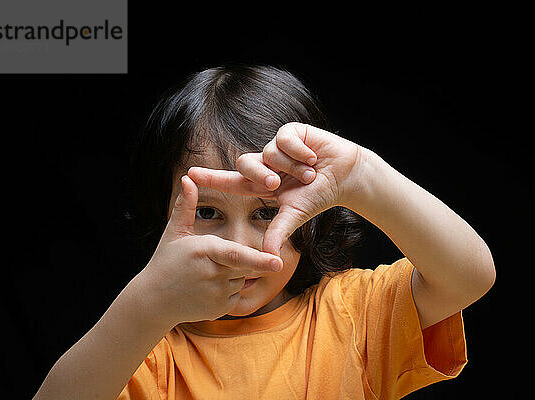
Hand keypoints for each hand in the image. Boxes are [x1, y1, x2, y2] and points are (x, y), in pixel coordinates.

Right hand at [136, 175, 283, 324]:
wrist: (153, 302)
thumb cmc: (165, 262)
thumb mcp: (174, 233)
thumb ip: (185, 206)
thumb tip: (188, 178)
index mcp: (203, 251)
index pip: (235, 255)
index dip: (258, 259)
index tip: (278, 262)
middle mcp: (213, 274)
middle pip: (245, 263)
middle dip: (239, 259)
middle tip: (213, 260)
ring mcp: (217, 294)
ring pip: (242, 277)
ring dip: (232, 274)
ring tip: (205, 275)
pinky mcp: (221, 309)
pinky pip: (237, 294)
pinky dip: (228, 289)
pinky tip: (207, 288)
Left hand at [187, 122, 365, 256]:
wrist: (346, 177)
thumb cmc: (319, 196)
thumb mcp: (295, 215)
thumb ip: (278, 233)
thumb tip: (267, 257)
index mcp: (262, 184)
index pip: (231, 181)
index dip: (211, 178)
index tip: (189, 176)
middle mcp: (266, 164)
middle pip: (245, 164)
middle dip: (261, 175)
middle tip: (279, 183)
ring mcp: (277, 148)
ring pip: (267, 152)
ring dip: (290, 166)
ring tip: (310, 173)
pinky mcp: (291, 132)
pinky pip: (283, 139)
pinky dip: (299, 152)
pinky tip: (313, 157)